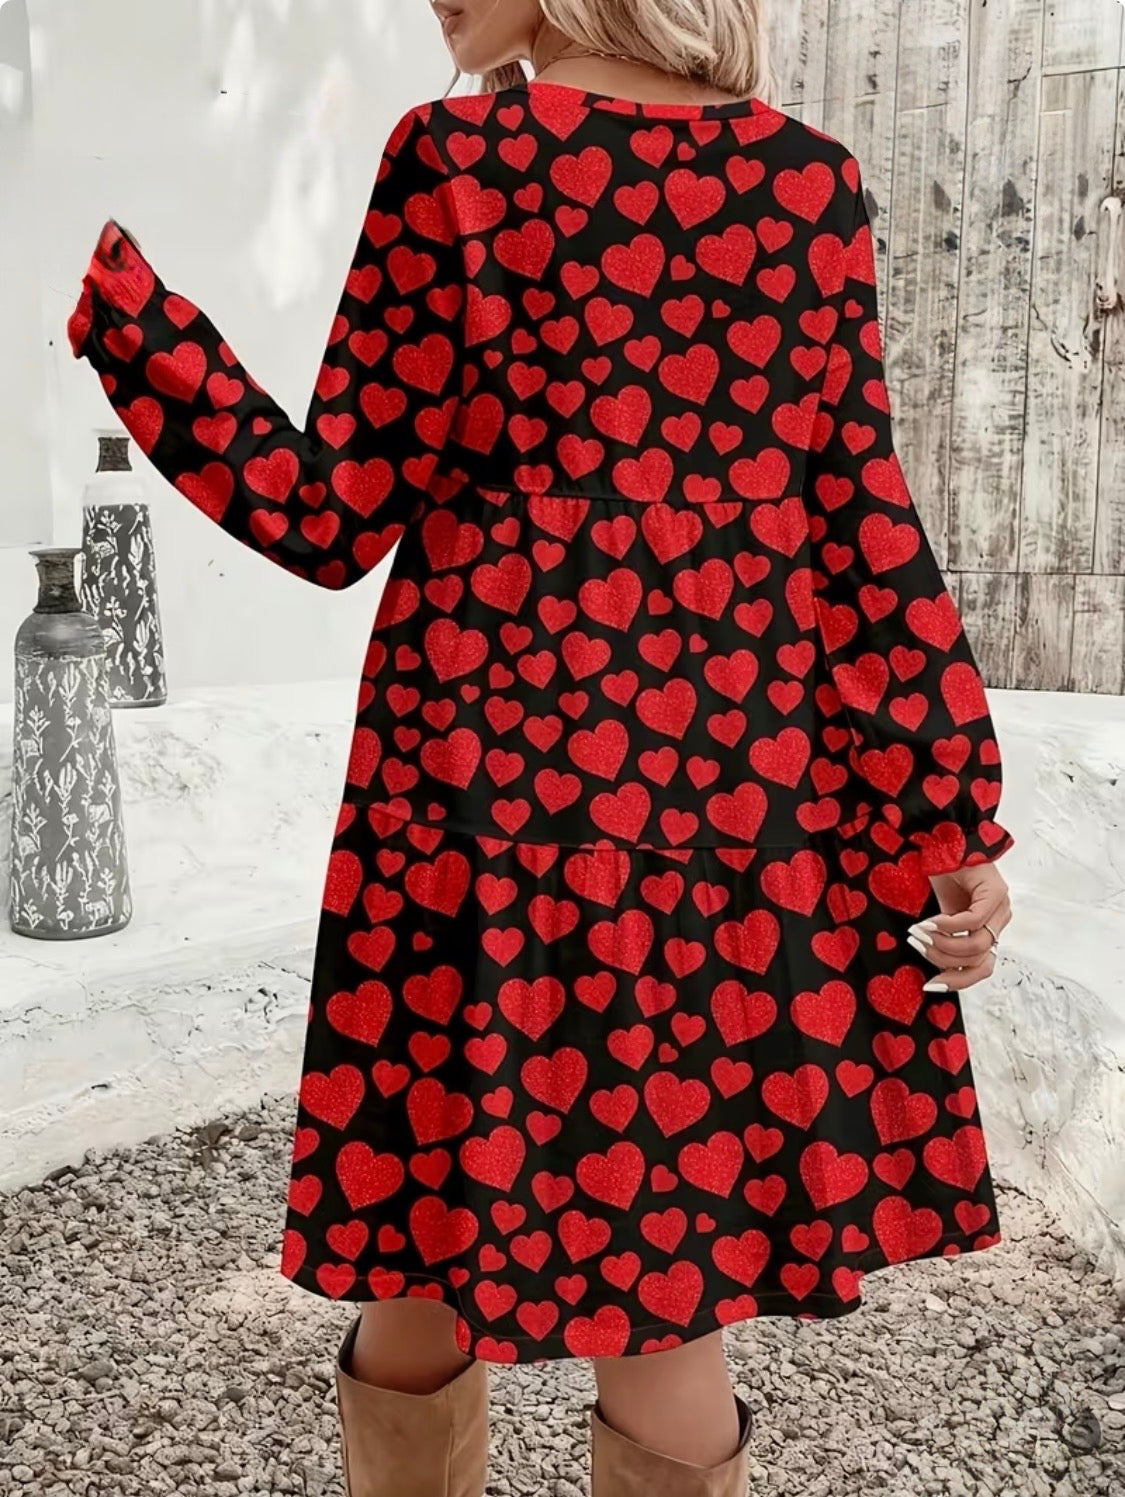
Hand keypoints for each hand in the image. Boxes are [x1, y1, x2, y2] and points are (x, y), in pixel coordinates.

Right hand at [905, 861, 1010, 992]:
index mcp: (989, 929)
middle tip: (919, 948)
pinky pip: (972, 921)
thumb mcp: (941, 916)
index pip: (982, 968)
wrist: (942, 842)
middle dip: (945, 962)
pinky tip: (928, 922)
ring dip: (943, 944)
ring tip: (920, 933)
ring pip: (977, 944)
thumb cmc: (940, 875)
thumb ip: (945, 939)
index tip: (930, 985)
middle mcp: (1000, 920)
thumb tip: (933, 971)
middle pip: (981, 962)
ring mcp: (1001, 906)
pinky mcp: (995, 891)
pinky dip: (948, 926)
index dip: (958, 982)